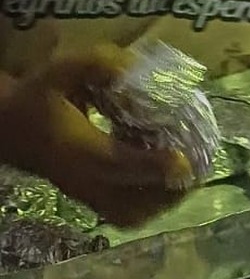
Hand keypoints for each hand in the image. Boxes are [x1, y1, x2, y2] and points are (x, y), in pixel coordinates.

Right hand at [0, 47, 191, 227]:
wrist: (10, 126)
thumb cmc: (41, 94)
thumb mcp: (64, 69)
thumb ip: (99, 64)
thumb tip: (136, 69)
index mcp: (75, 147)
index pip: (115, 163)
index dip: (151, 165)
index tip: (184, 161)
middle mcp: (81, 179)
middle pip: (130, 204)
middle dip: (169, 190)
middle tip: (201, 164)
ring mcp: (85, 195)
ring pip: (131, 215)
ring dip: (166, 199)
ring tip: (193, 171)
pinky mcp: (90, 199)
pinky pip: (126, 213)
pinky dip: (154, 201)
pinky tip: (171, 174)